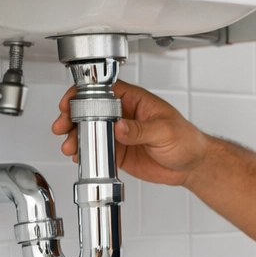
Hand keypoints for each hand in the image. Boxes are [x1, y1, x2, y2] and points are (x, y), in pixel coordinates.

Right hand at [52, 80, 209, 185]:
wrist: (193, 166)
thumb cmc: (186, 140)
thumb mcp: (165, 131)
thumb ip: (140, 130)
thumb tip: (119, 126)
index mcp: (135, 101)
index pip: (104, 91)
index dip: (83, 94)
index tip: (69, 103)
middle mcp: (124, 115)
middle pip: (90, 111)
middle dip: (72, 117)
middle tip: (62, 127)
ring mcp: (120, 134)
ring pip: (90, 131)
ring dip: (76, 137)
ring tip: (70, 147)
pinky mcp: (119, 152)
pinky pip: (97, 150)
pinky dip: (85, 153)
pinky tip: (79, 156)